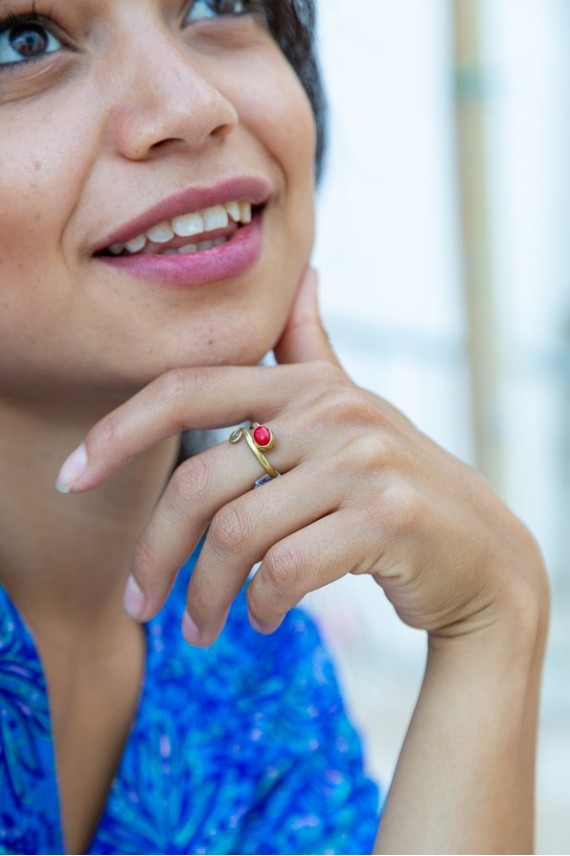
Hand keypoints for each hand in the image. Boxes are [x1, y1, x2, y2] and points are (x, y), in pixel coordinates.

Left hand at [56, 269, 544, 645]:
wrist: (483, 555)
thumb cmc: (397, 486)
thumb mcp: (353, 412)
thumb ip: (314, 351)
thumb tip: (305, 275)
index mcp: (307, 386)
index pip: (188, 387)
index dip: (118, 430)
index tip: (70, 477)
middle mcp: (333, 412)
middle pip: (200, 482)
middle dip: (155, 553)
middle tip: (140, 605)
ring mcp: (362, 462)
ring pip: (235, 535)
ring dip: (204, 596)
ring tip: (201, 629)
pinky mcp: (385, 517)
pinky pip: (285, 568)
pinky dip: (259, 604)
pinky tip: (261, 618)